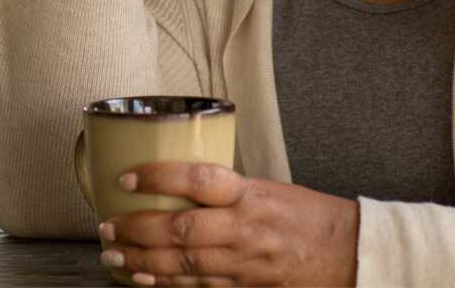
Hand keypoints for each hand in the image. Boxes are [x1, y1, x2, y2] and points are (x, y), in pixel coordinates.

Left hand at [97, 162, 359, 286]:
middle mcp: (244, 228)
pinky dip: (167, 284)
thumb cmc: (307, 214)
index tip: (126, 176)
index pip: (196, 179)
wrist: (348, 253)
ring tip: (112, 255)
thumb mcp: (267, 187)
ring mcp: (244, 263)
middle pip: (181, 229)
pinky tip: (143, 279)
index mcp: (249, 193)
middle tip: (106, 226)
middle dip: (137, 229)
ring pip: (184, 264)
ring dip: (142, 260)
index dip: (158, 177)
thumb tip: (178, 183)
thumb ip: (225, 189)